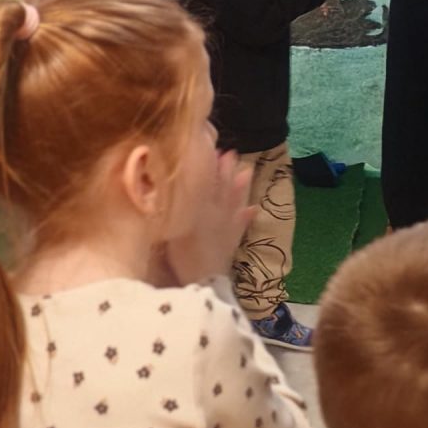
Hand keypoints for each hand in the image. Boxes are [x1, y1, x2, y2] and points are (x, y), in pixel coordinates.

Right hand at [166, 147, 256, 286]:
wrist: (203, 279)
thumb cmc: (183, 253)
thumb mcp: (174, 225)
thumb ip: (177, 205)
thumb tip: (179, 184)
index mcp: (201, 207)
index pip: (206, 181)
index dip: (209, 165)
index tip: (212, 148)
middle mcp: (217, 213)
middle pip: (223, 187)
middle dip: (226, 170)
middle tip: (231, 152)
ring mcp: (227, 226)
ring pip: (235, 201)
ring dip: (240, 186)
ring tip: (247, 171)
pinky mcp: (232, 241)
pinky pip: (241, 224)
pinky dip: (247, 216)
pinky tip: (253, 208)